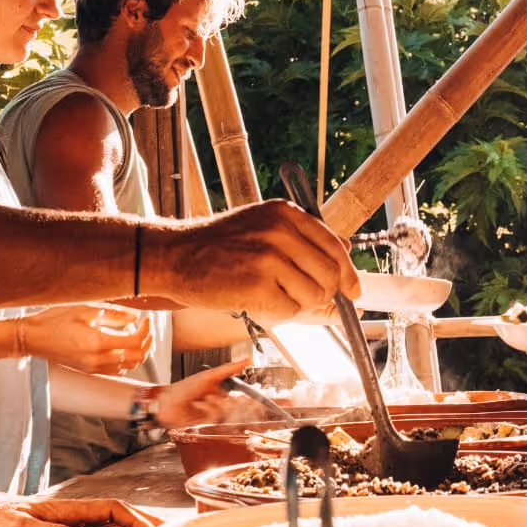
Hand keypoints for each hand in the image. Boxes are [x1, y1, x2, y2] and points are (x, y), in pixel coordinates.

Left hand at [0, 492, 166, 526]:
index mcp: (66, 509)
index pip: (112, 510)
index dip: (136, 520)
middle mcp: (70, 511)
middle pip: (116, 511)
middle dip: (144, 519)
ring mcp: (64, 517)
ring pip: (107, 518)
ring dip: (131, 524)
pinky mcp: (56, 525)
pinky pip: (93, 526)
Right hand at [22, 304, 151, 374]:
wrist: (34, 338)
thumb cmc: (56, 320)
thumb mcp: (86, 310)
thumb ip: (114, 314)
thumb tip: (136, 317)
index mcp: (97, 342)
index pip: (135, 342)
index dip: (146, 330)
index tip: (147, 320)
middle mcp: (97, 360)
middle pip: (136, 358)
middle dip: (147, 343)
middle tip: (147, 329)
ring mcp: (93, 368)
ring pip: (128, 367)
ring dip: (138, 353)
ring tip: (136, 336)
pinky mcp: (88, 371)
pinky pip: (116, 370)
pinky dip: (126, 361)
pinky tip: (122, 347)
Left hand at [148, 356, 255, 426]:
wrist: (167, 404)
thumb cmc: (184, 387)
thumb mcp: (209, 375)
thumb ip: (230, 369)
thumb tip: (247, 360)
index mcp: (219, 387)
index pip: (239, 392)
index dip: (249, 396)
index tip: (257, 398)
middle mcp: (218, 400)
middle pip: (236, 404)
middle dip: (239, 404)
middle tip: (242, 404)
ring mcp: (213, 411)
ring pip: (227, 410)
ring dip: (217, 404)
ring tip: (206, 399)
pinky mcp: (208, 421)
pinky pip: (218, 416)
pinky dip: (210, 409)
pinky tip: (200, 405)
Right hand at [151, 200, 359, 318]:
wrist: (173, 255)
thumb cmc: (216, 245)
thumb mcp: (262, 224)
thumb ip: (302, 236)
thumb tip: (345, 250)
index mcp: (286, 214)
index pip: (334, 246)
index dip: (347, 273)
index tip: (353, 291)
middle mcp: (281, 231)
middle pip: (329, 274)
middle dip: (324, 294)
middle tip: (307, 300)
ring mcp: (270, 258)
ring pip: (313, 295)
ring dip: (299, 304)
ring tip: (273, 296)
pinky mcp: (258, 285)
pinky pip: (290, 310)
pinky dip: (279, 313)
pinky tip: (257, 301)